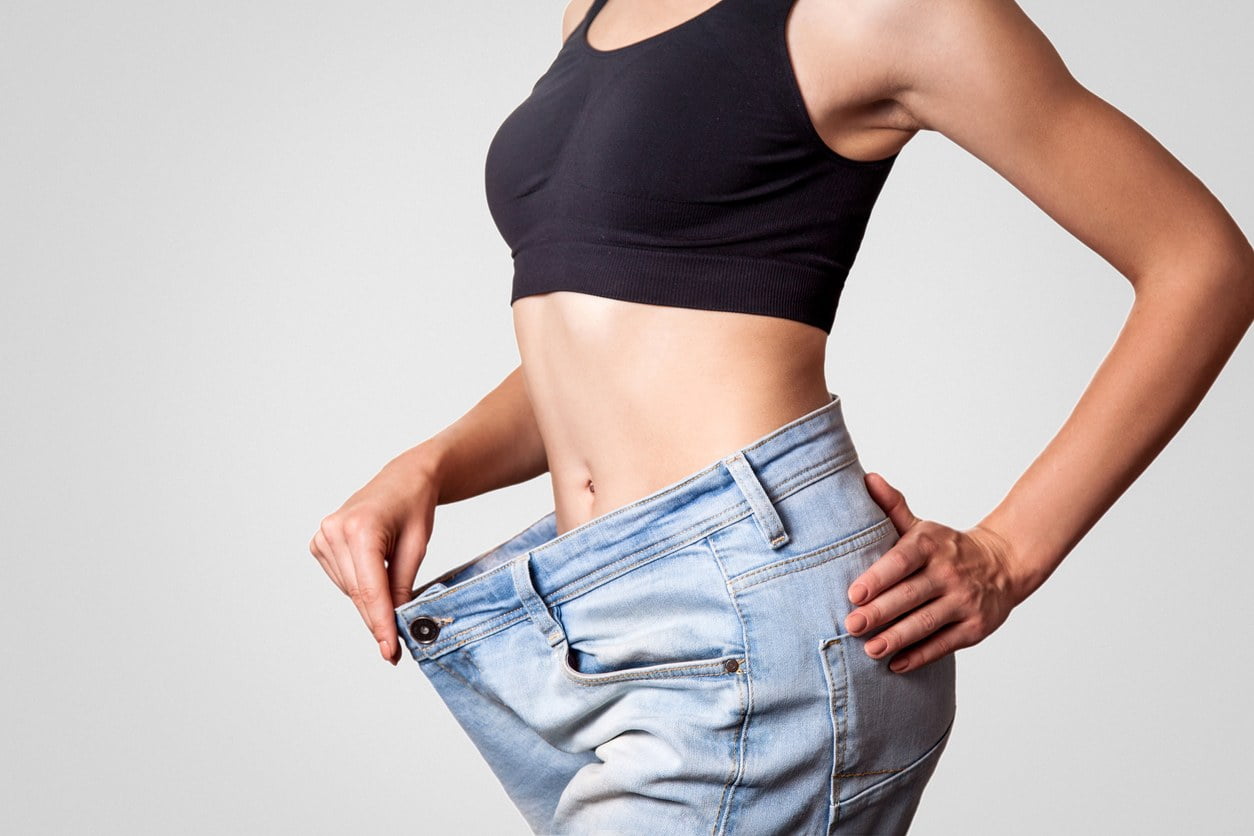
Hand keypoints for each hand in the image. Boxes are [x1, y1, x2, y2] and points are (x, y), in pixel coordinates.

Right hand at [309, 449, 439, 664]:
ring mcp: (323, 536)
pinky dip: (360, 586)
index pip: (370, 589)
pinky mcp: (320, 542)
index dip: (380, 624)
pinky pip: (342, 580)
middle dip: (377, 619)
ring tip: (393, 582)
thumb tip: (395, 623)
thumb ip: (402, 586)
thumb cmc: (414, 506)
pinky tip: (375, 569)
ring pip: (349, 590)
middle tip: (394, 647)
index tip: (389, 651)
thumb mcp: (417, 547)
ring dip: (370, 600)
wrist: (403, 478)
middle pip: (358, 594)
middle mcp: (335, 531)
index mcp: (361, 529)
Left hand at [843, 471, 1026, 672]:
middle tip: (852, 625)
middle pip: (911, 595)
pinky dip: (920, 655)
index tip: (853, 594)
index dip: (878, 578)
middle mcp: (950, 573)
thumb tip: (867, 479)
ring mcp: (965, 601)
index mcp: (931, 546)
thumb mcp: (921, 527)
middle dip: (880, 612)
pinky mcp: (975, 627)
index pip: (902, 561)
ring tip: (870, 649)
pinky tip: (896, 664)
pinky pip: (944, 644)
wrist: (1002, 564)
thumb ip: (892, 507)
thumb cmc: (946, 548)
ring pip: (927, 622)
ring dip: (897, 638)